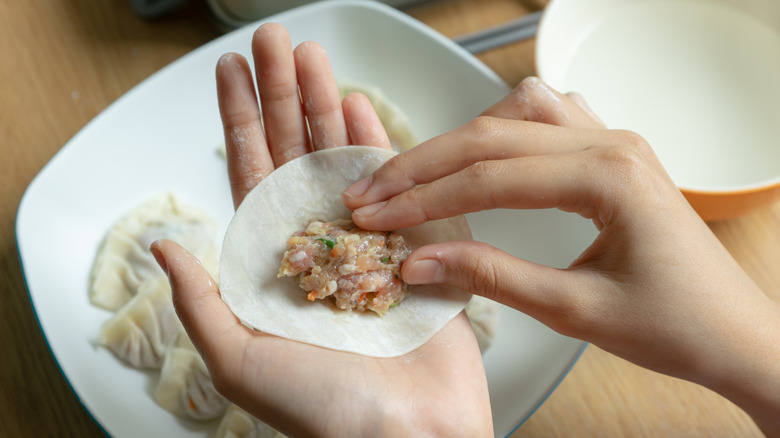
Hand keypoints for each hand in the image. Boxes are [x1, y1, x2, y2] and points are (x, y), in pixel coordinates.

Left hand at [151, 23, 492, 437]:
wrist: (408, 433)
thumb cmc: (323, 409)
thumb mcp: (238, 358)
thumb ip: (202, 299)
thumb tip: (165, 246)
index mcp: (273, 263)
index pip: (249, 174)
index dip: (238, 119)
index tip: (233, 72)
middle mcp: (316, 243)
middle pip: (292, 151)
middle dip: (283, 93)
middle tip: (276, 41)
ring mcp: (365, 239)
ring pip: (339, 157)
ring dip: (326, 104)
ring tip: (315, 55)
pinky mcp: (412, 244)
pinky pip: (393, 183)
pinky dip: (377, 142)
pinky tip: (361, 107)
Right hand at [342, 77, 779, 434]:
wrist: (735, 335)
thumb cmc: (676, 326)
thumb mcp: (574, 311)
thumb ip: (492, 277)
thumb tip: (419, 262)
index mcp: (609, 176)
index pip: (490, 176)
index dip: (424, 196)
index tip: (377, 214)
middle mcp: (611, 144)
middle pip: (494, 135)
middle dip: (424, 165)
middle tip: (373, 191)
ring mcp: (615, 143)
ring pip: (519, 112)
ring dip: (461, 139)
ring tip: (415, 173)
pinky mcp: (613, 155)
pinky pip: (549, 117)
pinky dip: (502, 129)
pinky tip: (480, 152)